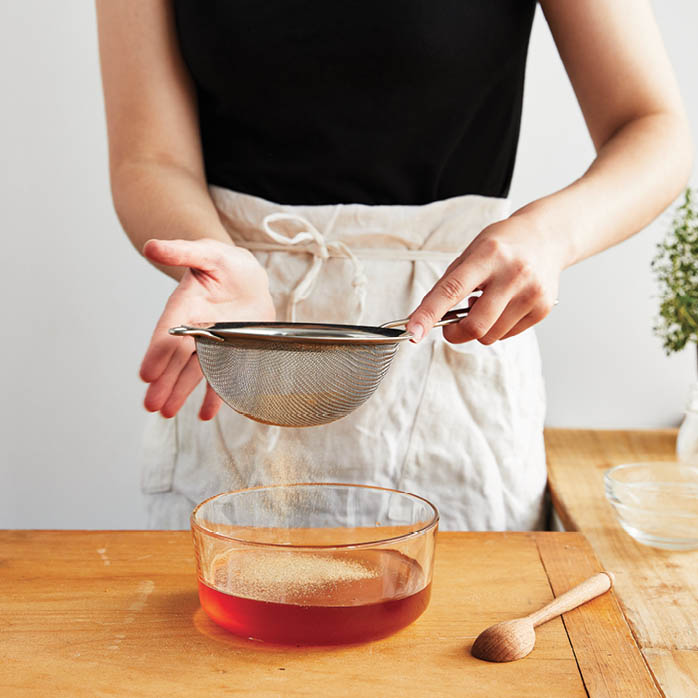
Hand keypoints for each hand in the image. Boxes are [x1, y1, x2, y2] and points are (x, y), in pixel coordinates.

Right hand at [140, 238, 274, 419]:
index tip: (146, 373)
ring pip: (194, 371)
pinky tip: (205, 414)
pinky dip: (215, 395)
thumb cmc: (224, 263)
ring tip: (166, 412)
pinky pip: (222, 375)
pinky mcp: (230, 351)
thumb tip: (152, 245)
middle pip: (177, 358)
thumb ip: (182, 251)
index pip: (169, 331)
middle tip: (151, 404)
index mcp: (186, 305)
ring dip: (180, 392)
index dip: (158, 352)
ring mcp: (213, 342)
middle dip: (164, 381)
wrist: (247, 276)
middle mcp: (195, 328)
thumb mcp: (207, 253)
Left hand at [406, 215, 561, 344]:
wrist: (547, 237)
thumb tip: (427, 317)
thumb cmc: (503, 245)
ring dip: (480, 328)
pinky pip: (508, 334)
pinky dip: (498, 326)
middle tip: (451, 325)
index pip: (451, 290)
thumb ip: (449, 284)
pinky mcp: (543, 308)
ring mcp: (531, 293)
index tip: (413, 331)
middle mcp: (513, 274)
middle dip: (456, 333)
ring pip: (491, 335)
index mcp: (488, 255)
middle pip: (475, 325)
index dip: (429, 314)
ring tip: (486, 303)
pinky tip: (503, 305)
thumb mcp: (472, 252)